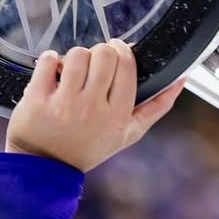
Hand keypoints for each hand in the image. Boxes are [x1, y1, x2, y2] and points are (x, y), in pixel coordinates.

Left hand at [5, 41, 185, 172]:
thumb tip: (181, 80)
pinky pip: (47, 60)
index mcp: (118, 116)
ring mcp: (63, 104)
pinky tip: (53, 73)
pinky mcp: (37, 99)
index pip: (126, 64)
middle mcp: (92, 109)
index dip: (122, 50)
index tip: (116, 51)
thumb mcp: (127, 133)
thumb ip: (156, 107)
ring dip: (74, 57)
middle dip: (99, 52)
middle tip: (94, 63)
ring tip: (72, 71)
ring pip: (76, 54)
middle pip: (104, 54)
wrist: (46, 168)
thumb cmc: (89, 147)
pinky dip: (49, 60)